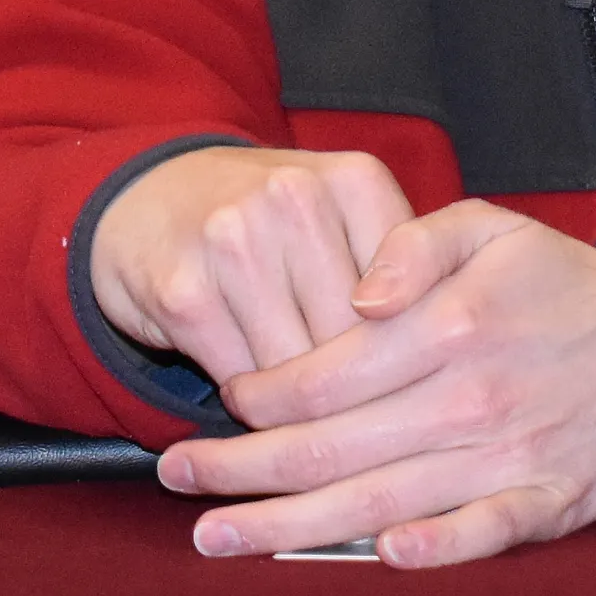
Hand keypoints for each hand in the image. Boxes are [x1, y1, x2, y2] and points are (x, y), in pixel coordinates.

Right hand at [90, 147, 412, 383]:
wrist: (151, 197)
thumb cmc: (270, 219)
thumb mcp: (342, 215)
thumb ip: (398, 266)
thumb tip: (444, 356)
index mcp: (356, 178)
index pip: (411, 293)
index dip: (412, 352)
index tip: (409, 382)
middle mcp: (299, 197)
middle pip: (357, 336)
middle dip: (359, 388)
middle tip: (359, 417)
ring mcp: (237, 240)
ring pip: (301, 369)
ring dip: (303, 405)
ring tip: (305, 409)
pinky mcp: (187, 292)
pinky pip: (242, 381)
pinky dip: (250, 402)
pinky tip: (252, 393)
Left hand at [157, 200, 595, 565]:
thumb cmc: (561, 280)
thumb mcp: (488, 224)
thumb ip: (413, 242)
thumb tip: (355, 293)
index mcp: (448, 325)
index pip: (326, 373)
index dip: (262, 393)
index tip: (225, 399)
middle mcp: (469, 398)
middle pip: (331, 448)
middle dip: (242, 468)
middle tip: (180, 477)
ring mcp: (506, 458)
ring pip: (377, 503)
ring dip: (289, 527)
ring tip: (219, 535)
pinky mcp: (543, 503)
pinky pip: (474, 537)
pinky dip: (426, 553)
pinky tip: (374, 560)